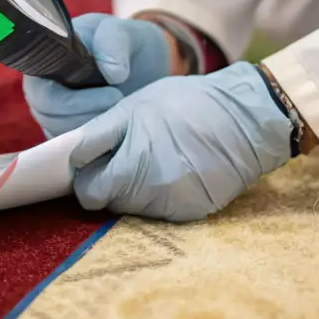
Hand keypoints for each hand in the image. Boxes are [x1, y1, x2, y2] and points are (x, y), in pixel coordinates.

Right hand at [22, 13, 172, 139]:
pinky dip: (100, 143)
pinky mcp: (74, 135)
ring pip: (64, 137)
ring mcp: (57, 116)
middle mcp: (45, 92)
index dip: (70, 100)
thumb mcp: (122, 31)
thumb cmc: (126, 43)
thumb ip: (113, 41)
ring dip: (96, 129)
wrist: (146, 65)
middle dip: (88, 115)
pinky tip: (121, 128)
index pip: (40, 92)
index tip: (112, 92)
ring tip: (124, 111)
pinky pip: (78, 151)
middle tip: (121, 101)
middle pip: (50, 119)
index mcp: (45, 63)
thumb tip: (111, 73)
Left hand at [69, 62, 293, 221]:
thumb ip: (99, 135)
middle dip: (109, 182)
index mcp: (130, 164)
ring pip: (133, 207)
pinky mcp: (190, 214)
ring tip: (153, 158)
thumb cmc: (185, 104)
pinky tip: (173, 170)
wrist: (245, 119)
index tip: (93, 163)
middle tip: (125, 156)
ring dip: (134, 189)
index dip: (86, 175)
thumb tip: (73, 157)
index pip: (88, 190)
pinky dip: (159, 195)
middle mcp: (149, 193)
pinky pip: (159, 211)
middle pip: (109, 201)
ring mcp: (171, 206)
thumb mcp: (134, 107)